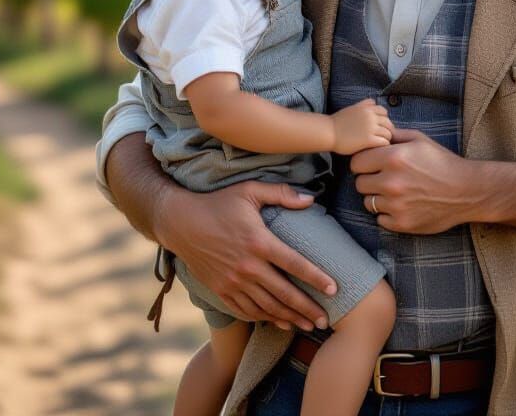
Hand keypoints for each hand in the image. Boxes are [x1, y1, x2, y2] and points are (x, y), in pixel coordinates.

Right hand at [153, 179, 336, 331]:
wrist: (181, 222)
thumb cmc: (218, 202)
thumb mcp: (249, 190)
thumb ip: (282, 194)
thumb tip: (311, 199)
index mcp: (258, 241)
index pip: (294, 264)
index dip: (316, 278)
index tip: (334, 289)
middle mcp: (247, 266)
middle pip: (284, 293)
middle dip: (307, 308)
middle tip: (326, 320)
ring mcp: (233, 281)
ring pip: (267, 306)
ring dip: (289, 318)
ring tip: (308, 325)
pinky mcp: (221, 290)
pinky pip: (246, 310)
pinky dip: (265, 318)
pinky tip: (279, 321)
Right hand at [331, 98, 394, 153]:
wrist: (328, 132)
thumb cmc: (338, 122)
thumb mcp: (352, 108)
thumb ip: (364, 105)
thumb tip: (374, 102)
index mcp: (367, 108)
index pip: (384, 112)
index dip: (383, 119)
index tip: (377, 126)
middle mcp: (371, 116)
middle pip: (388, 123)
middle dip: (386, 130)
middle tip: (379, 137)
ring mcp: (371, 128)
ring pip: (388, 133)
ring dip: (385, 139)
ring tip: (377, 143)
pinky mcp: (369, 140)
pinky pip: (384, 142)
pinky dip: (382, 145)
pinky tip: (375, 148)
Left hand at [351, 127, 473, 233]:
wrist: (466, 191)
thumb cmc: (443, 162)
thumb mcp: (420, 140)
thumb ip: (394, 135)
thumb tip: (375, 133)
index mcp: (393, 158)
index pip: (356, 162)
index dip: (363, 162)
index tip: (372, 164)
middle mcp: (391, 182)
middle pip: (359, 183)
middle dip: (369, 179)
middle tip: (383, 178)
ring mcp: (396, 205)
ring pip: (368, 203)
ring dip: (377, 198)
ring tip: (394, 192)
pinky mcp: (402, 224)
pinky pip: (380, 220)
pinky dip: (388, 214)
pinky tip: (401, 205)